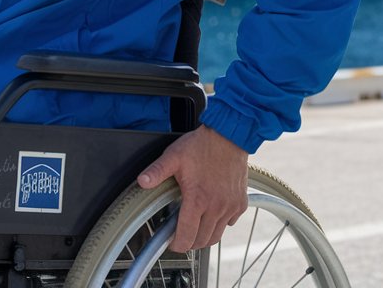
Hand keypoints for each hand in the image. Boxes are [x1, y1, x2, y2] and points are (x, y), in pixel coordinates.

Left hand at [136, 125, 248, 252]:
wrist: (229, 137)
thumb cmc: (201, 146)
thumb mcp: (173, 157)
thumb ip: (156, 171)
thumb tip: (141, 182)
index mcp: (197, 200)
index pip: (187, 237)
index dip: (177, 244)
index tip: (171, 242)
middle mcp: (216, 207)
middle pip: (202, 241)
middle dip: (189, 242)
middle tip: (180, 234)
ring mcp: (230, 207)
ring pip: (217, 236)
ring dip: (204, 236)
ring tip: (194, 227)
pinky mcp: (240, 203)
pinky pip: (230, 223)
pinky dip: (220, 224)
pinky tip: (211, 213)